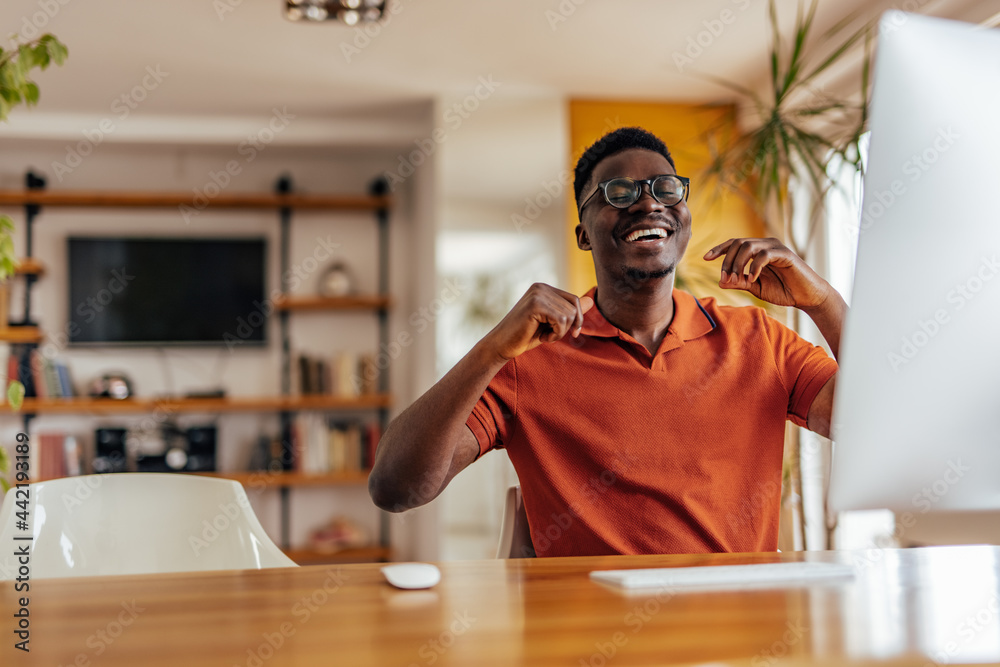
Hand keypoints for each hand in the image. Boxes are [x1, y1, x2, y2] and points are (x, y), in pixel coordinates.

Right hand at [482, 283, 594, 361]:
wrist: (501, 346)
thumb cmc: (525, 335)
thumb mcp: (552, 323)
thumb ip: (570, 312)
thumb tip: (592, 300)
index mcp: (544, 288)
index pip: (574, 300)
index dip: (577, 319)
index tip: (571, 334)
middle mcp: (541, 287)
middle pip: (574, 307)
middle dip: (567, 327)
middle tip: (550, 335)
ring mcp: (537, 294)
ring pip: (569, 315)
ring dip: (560, 332)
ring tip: (544, 336)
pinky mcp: (535, 305)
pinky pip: (561, 321)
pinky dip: (555, 335)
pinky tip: (542, 338)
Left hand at [703, 237, 829, 309]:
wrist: (806, 297)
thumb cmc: (783, 291)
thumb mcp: (755, 288)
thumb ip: (739, 283)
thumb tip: (720, 281)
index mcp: (758, 250)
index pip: (734, 243)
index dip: (719, 249)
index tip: (705, 258)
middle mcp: (765, 244)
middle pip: (738, 243)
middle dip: (727, 261)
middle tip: (726, 278)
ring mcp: (775, 247)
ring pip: (748, 246)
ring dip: (738, 263)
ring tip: (738, 280)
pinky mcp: (785, 254)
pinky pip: (764, 255)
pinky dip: (754, 267)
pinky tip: (752, 279)